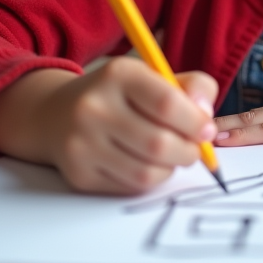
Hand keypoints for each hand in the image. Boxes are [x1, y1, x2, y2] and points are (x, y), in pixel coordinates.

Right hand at [0, 60, 217, 195]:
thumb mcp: (153, 77)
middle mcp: (94, 107)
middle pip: (159, 144)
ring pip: (147, 173)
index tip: (206, 129)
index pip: (167, 103)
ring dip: (170, 168)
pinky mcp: (78, 174)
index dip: (195, 122)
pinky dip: (149, 180)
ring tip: (171, 156)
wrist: (55, 114)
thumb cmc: (119, 95)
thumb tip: (206, 116)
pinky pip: (130, 187)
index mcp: (118, 74)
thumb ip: (191, 87)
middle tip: (194, 148)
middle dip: (189, 152)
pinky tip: (146, 164)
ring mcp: (82, 143)